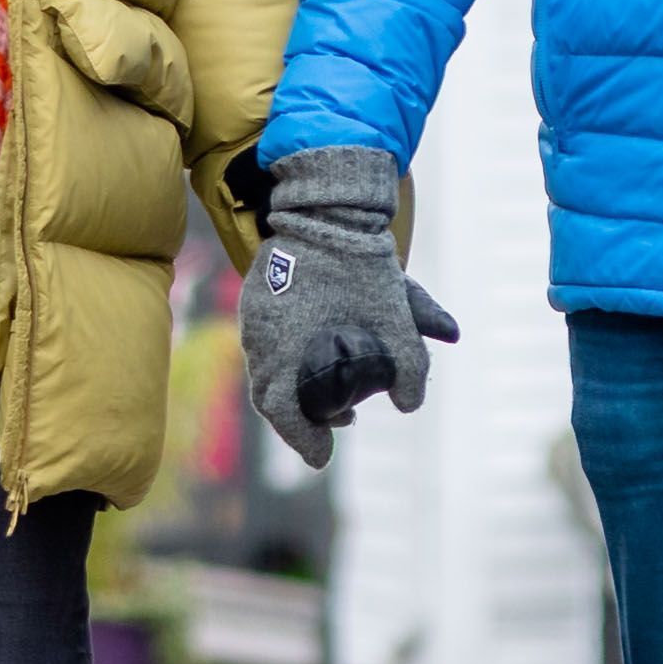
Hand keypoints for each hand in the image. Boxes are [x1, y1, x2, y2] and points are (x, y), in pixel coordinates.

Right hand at [242, 150, 454, 466]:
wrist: (328, 205)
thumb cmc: (360, 263)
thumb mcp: (395, 314)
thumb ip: (409, 364)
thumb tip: (409, 405)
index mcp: (285, 348)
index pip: (283, 413)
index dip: (303, 440)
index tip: (324, 458)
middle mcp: (260, 337)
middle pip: (270, 396)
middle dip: (300, 420)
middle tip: (335, 426)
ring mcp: (253, 316)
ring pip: (265, 368)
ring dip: (293, 389)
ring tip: (331, 395)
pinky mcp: (256, 295)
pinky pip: (264, 342)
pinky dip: (285, 361)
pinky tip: (312, 357)